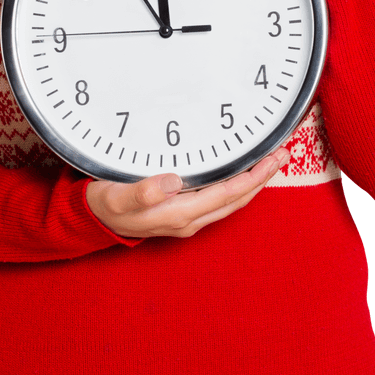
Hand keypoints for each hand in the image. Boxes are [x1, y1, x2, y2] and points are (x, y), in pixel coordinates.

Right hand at [85, 148, 290, 238]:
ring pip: (231, 202)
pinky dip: (236, 186)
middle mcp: (189, 219)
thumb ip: (143, 191)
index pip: (229, 193)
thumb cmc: (105, 204)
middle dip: (262, 177)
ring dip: (252, 182)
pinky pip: (220, 201)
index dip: (254, 176)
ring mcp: (187, 219)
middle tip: (282, 154)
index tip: (273, 159)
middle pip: (237, 199)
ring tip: (269, 162)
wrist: (92, 219)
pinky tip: (240, 175)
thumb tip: (174, 181)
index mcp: (180, 213)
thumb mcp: (117, 196)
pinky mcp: (182, 213)